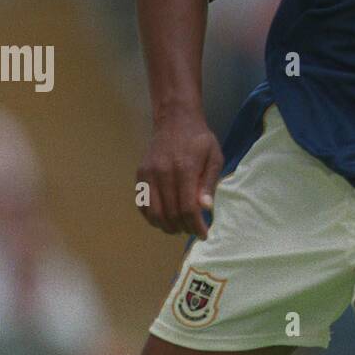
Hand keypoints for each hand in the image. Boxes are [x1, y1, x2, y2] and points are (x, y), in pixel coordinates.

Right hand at [136, 111, 222, 237]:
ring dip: (167, 227)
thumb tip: (205, 208)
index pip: (187, 208)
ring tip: (180, 227)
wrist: (175, 120)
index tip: (204, 234)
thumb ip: (209, 183)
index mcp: (184, 168)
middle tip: (193, 230)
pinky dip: (152, 217)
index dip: (195, 226)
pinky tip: (164, 219)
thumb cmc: (199, 140)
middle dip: (184, 228)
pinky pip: (142, 204)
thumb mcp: (214, 157)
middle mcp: (163, 172)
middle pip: (170, 213)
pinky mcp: (140, 175)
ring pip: (154, 213)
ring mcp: (148, 174)